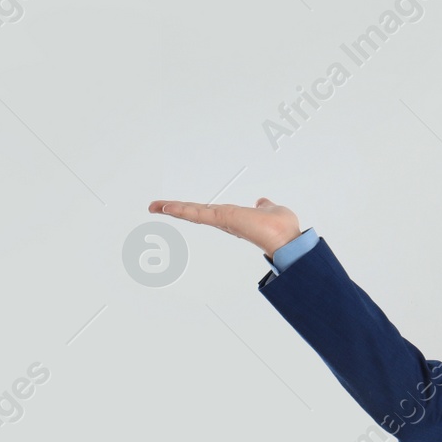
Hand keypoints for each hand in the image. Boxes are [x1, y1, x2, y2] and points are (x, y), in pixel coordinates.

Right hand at [145, 197, 302, 256]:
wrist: (286, 239)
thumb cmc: (281, 228)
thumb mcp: (271, 210)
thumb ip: (264, 206)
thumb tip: (262, 203)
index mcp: (234, 218)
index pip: (208, 212)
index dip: (193, 210)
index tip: (178, 207)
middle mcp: (225, 221)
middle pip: (196, 213)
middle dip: (176, 209)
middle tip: (156, 206)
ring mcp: (222, 221)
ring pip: (193, 213)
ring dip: (174, 208)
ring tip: (156, 206)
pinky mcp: (222, 219)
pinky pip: (198, 213)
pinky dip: (182, 210)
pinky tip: (167, 208)